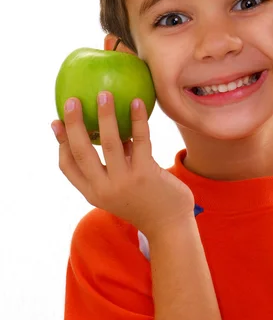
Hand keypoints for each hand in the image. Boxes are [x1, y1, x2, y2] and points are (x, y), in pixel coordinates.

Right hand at [51, 91, 194, 239]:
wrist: (170, 225)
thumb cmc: (146, 201)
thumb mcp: (121, 187)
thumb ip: (114, 163)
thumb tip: (111, 128)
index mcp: (93, 192)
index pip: (67, 166)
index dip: (60, 143)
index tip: (56, 122)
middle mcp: (104, 188)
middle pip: (81, 151)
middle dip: (74, 124)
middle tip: (72, 100)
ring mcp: (124, 182)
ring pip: (109, 142)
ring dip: (106, 115)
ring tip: (104, 94)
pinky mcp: (146, 174)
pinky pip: (140, 140)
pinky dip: (137, 119)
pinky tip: (138, 102)